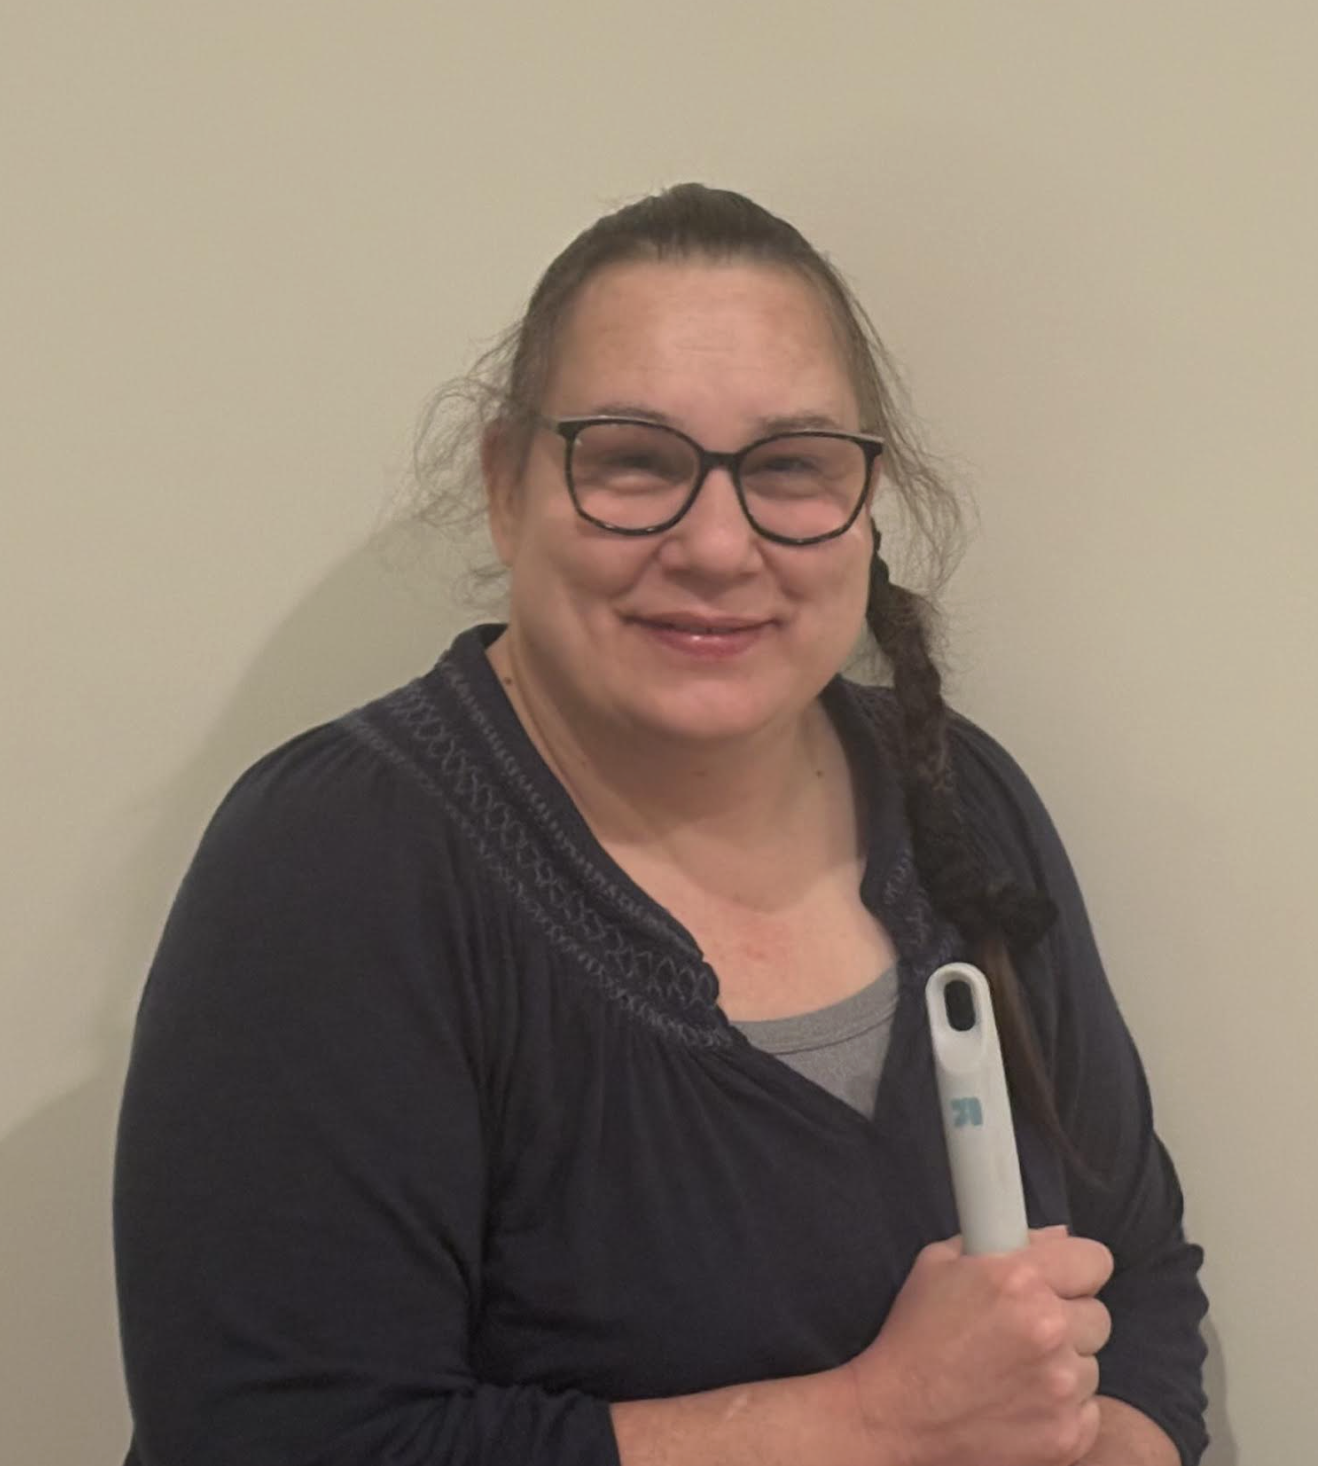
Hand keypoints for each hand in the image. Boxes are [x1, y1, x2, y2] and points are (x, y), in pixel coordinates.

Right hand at [843, 1228, 1112, 1465]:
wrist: (896, 1415)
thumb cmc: (914, 1337)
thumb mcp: (939, 1264)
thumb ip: (1000, 1240)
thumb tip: (1057, 1237)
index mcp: (1019, 1279)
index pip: (1094, 1261)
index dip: (1077, 1269)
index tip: (1063, 1280)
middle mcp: (1047, 1328)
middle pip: (1098, 1316)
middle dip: (1068, 1319)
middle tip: (1028, 1330)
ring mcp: (1060, 1387)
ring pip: (1092, 1366)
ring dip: (1063, 1366)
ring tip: (1016, 1371)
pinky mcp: (1066, 1435)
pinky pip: (1089, 1411)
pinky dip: (1062, 1409)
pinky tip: (1022, 1403)